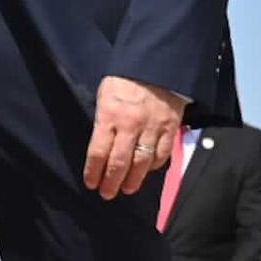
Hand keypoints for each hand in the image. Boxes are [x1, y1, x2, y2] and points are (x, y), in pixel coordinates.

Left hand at [83, 75, 184, 197]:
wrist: (156, 66)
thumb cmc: (124, 80)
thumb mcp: (104, 96)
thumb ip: (103, 121)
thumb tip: (100, 147)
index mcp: (109, 115)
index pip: (98, 151)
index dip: (93, 171)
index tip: (90, 183)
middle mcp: (130, 125)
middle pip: (120, 162)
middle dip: (111, 182)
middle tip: (107, 194)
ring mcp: (151, 128)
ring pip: (142, 163)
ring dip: (133, 180)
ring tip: (127, 189)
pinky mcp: (169, 128)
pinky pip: (161, 154)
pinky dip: (153, 166)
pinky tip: (146, 172)